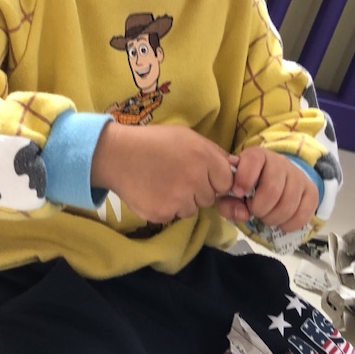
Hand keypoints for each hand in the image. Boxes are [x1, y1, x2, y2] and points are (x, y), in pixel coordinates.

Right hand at [90, 123, 236, 222]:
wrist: (118, 155)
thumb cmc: (154, 142)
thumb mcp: (187, 137)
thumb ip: (213, 153)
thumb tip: (236, 167)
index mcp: (204, 158)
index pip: (227, 182)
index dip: (214, 178)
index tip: (201, 173)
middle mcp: (195, 181)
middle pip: (209, 197)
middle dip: (198, 190)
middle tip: (178, 176)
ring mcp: (178, 200)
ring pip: (192, 209)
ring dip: (183, 201)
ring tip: (164, 184)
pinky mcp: (162, 214)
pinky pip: (174, 216)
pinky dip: (166, 208)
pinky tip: (154, 192)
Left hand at [217, 147, 317, 232]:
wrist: (273, 179)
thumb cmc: (248, 185)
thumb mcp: (231, 189)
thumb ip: (227, 202)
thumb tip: (242, 214)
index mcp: (258, 156)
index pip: (254, 161)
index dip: (244, 180)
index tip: (237, 193)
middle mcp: (281, 162)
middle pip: (272, 190)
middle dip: (259, 208)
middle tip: (254, 211)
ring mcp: (298, 176)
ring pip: (288, 205)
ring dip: (273, 218)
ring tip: (266, 216)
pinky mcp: (311, 191)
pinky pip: (303, 214)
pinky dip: (289, 224)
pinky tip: (280, 222)